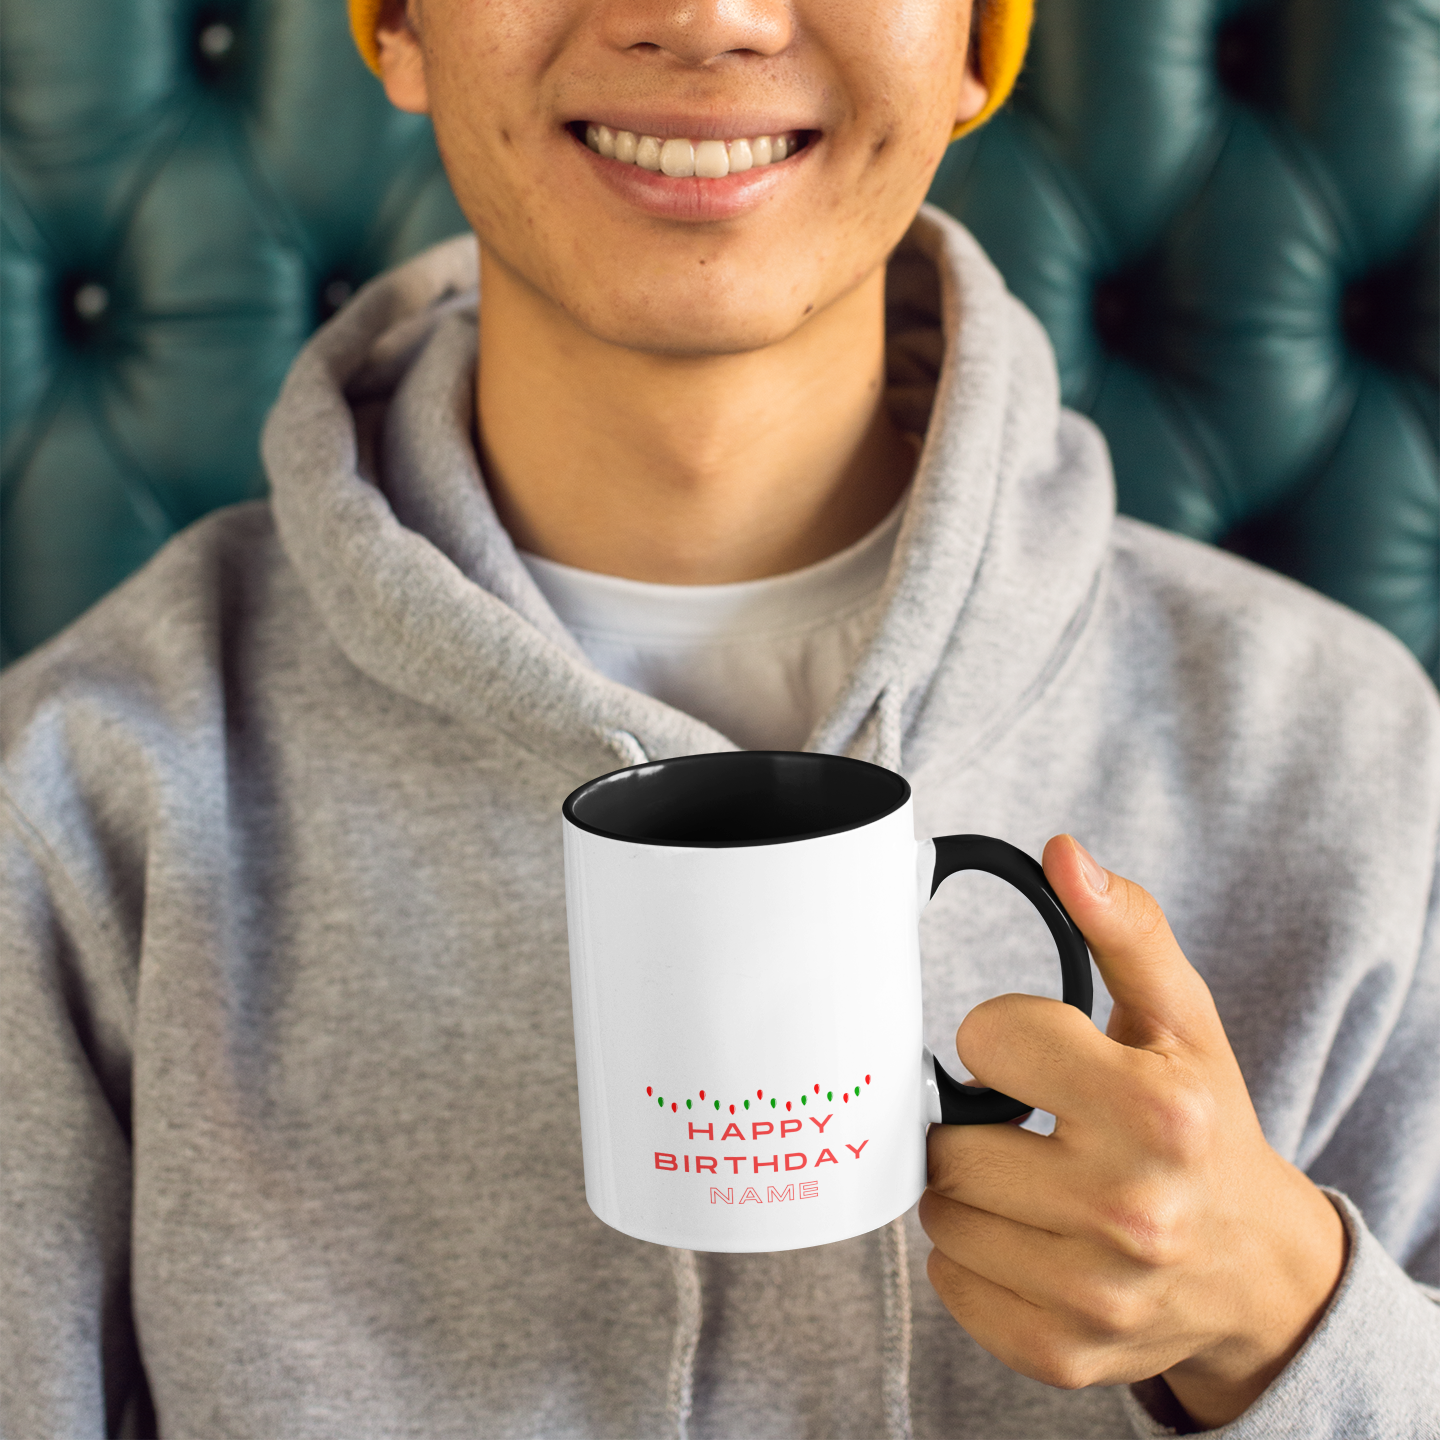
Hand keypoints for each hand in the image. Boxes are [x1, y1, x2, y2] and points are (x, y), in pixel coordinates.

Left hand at [919, 835, 1346, 1429]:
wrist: (1253, 1265)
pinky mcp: (1063, 1351)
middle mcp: (1130, 1209)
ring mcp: (1094, 1292)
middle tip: (1027, 1124)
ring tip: (1026, 1178)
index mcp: (1157, 1111)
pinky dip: (972, 1257)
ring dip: (967, 1189)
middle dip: (975, 1121)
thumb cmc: (1204, 1123)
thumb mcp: (1181, 1017)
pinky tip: (1025, 1236)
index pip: (984, 1037)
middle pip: (949, 1140)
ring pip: (940, 1213)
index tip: (1039, 1057)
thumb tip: (1062, 851)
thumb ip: (1123, 927)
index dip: (1003, 1037)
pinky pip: (951, 1286)